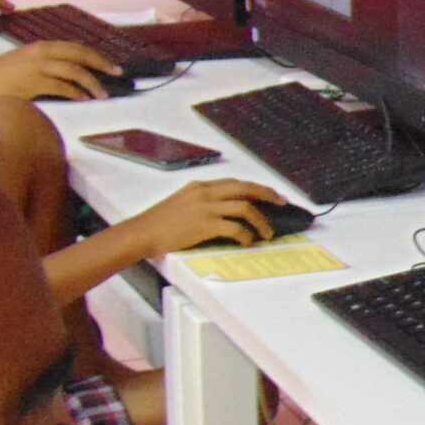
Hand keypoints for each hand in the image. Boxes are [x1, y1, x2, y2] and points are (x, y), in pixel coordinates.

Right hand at [0, 40, 124, 101]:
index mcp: (37, 47)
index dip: (93, 54)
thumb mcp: (22, 66)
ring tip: (102, 94)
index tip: (108, 63)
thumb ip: (43, 67)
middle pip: (78, 53)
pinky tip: (83, 99)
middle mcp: (38, 52)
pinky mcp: (31, 83)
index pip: (72, 47)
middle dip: (100, 62)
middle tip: (116, 72)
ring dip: (92, 83)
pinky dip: (76, 93)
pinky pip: (61, 87)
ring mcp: (35, 66)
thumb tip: (67, 76)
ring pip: (73, 70)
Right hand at [116, 178, 288, 255]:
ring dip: (261, 221)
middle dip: (268, 195)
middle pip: (246, 188)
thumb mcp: (182, 203)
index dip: (256, 188)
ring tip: (267, 233)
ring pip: (245, 207)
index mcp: (200, 186)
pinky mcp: (205, 224)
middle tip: (282, 204)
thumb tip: (224, 211)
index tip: (271, 195)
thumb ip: (202, 202)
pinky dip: (246, 235)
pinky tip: (248, 242)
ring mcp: (205, 208)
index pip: (236, 182)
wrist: (142, 233)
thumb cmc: (159, 223)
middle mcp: (205, 192)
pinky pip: (235, 228)